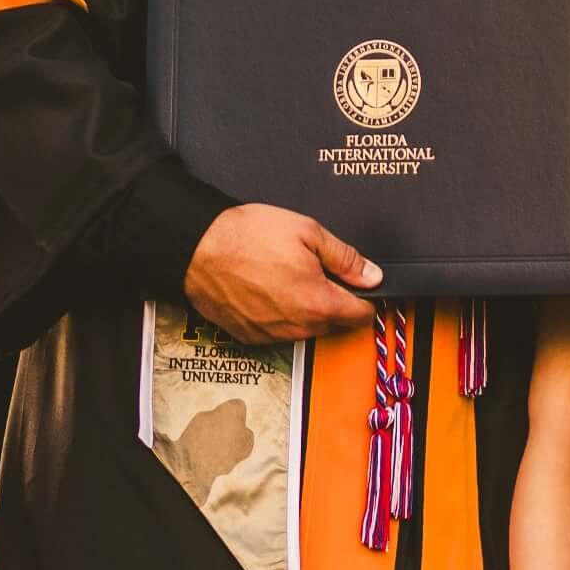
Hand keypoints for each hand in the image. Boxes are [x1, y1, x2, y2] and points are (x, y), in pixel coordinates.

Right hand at [186, 203, 381, 343]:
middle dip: (335, 302)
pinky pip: (279, 331)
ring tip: (287, 277)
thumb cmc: (247, 237)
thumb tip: (372, 275)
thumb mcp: (308, 232)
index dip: (367, 298)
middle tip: (319, 273)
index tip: (362, 287)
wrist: (197, 248)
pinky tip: (268, 290)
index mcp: (319, 303)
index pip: (361, 315)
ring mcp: (273, 335)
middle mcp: (298, 327)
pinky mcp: (251, 337)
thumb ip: (346, 258)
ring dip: (307, 309)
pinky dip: (281, 315)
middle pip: (335, 323)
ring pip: (307, 328)